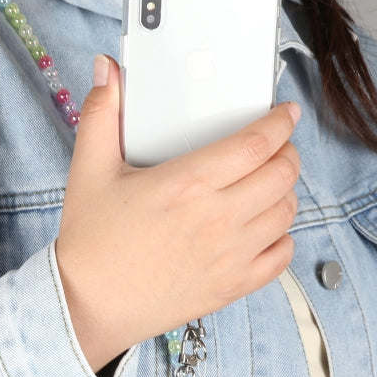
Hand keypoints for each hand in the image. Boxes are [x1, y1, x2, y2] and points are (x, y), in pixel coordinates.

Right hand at [56, 55, 300, 370]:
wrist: (89, 305)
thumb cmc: (91, 242)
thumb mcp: (88, 171)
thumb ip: (101, 115)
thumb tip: (107, 71)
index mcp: (186, 184)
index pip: (256, 143)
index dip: (279, 122)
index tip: (284, 114)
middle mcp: (216, 219)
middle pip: (282, 174)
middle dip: (288, 152)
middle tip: (276, 146)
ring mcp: (228, 257)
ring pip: (286, 213)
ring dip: (285, 191)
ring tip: (267, 183)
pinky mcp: (230, 287)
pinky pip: (281, 257)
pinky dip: (282, 237)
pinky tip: (264, 228)